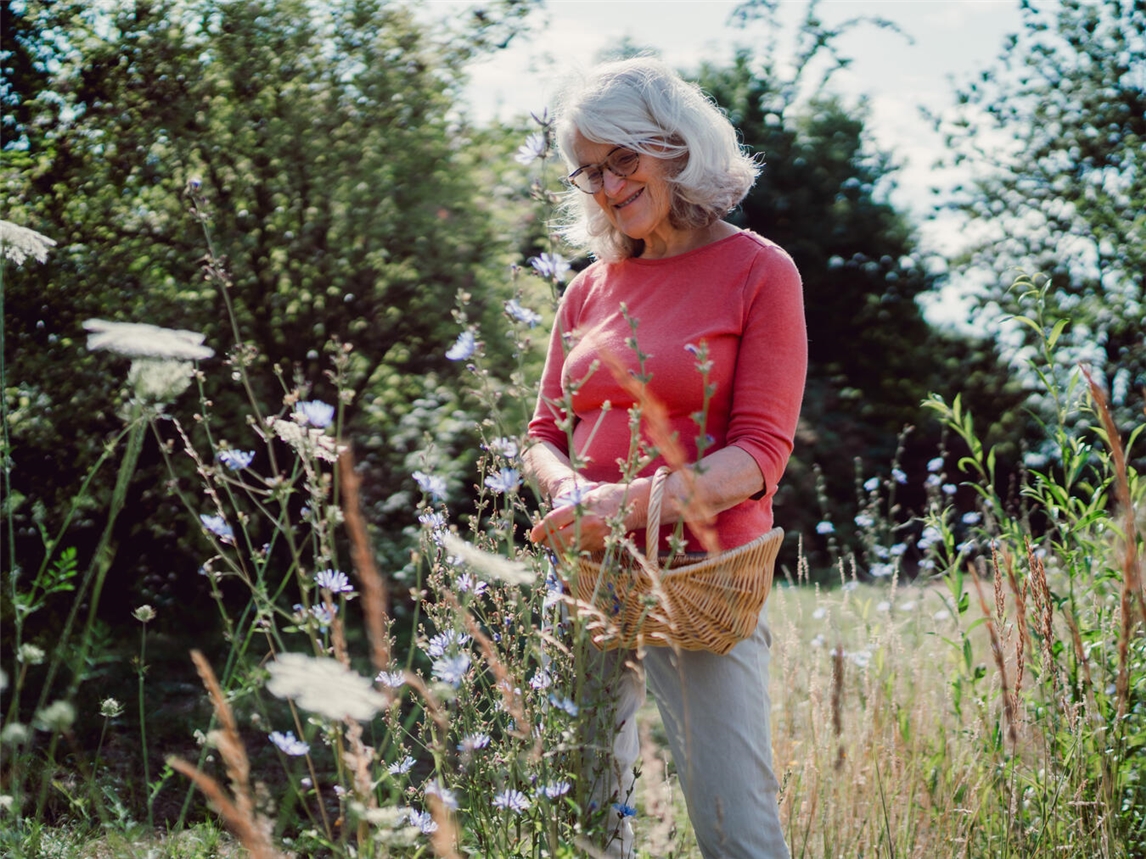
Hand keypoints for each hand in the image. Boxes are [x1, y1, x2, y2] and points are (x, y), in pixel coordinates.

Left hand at [529, 481, 643, 552]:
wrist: (636, 504)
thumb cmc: (609, 494)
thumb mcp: (588, 493)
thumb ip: (571, 504)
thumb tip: (553, 514)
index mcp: (584, 507)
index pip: (555, 521)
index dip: (541, 530)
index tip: (533, 535)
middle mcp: (589, 523)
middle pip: (558, 538)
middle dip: (546, 541)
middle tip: (540, 539)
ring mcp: (596, 536)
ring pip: (568, 547)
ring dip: (557, 546)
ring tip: (552, 541)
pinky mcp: (601, 544)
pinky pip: (580, 550)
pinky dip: (570, 548)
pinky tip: (567, 543)